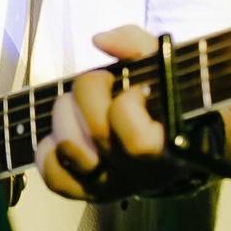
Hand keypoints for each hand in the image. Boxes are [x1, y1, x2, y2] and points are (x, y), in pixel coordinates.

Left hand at [34, 24, 230, 201]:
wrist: (182, 137)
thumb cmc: (172, 94)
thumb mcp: (167, 63)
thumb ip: (139, 45)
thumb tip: (102, 40)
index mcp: (175, 147)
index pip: (139, 143)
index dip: (126, 106)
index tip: (134, 86)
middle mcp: (147, 175)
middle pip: (99, 137)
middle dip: (88, 95)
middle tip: (98, 79)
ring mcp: (118, 186)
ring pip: (73, 156)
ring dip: (64, 118)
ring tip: (74, 104)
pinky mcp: (91, 190)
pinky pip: (58, 180)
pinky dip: (47, 154)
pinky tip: (56, 133)